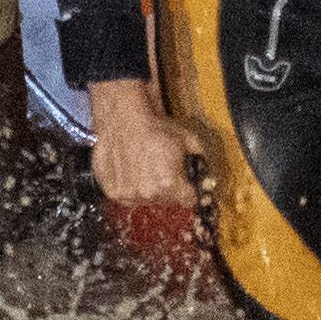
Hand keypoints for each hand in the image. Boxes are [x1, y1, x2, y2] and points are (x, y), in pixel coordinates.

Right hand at [87, 78, 208, 212]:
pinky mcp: (112, 191)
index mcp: (170, 184)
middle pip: (166, 201)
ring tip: (145, 167)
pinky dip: (129, 187)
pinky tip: (131, 169)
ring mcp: (128, 194)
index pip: (188, 200)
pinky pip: (126, 197)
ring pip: (145, 200)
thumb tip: (208, 181)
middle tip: (162, 169)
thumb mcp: (188, 141)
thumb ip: (201, 163)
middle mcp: (148, 193)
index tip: (185, 183)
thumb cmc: (154, 128)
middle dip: (168, 188)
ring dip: (147, 189)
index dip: (188, 190)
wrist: (125, 118)